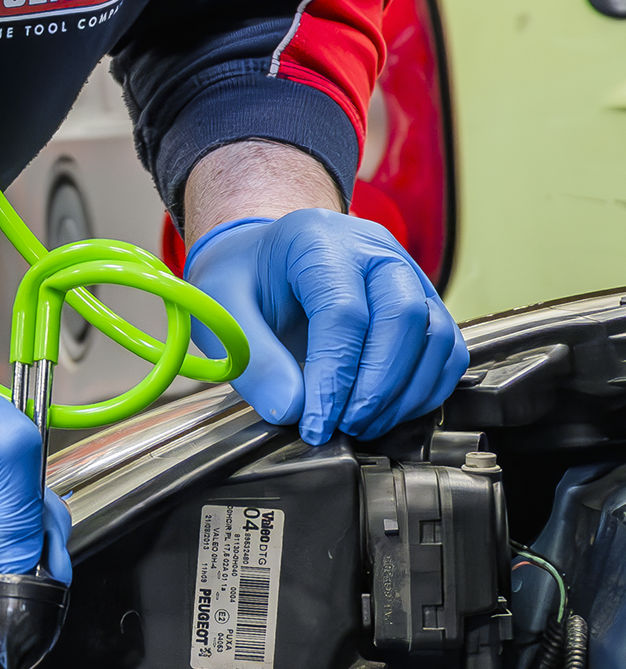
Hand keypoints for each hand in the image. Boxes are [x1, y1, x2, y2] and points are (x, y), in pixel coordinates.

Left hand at [184, 209, 468, 445]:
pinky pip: (446, 348)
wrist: (262, 262)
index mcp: (318, 241)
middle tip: (344, 427)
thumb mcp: (222, 312)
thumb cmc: (243, 282)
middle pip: (402, 316)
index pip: (344, 312)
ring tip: (362, 426)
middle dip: (376, 386)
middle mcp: (373, 250)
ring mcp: (405, 274)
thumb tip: (291, 410)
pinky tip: (388, 414)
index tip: (317, 424)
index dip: (334, 377)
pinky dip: (426, 389)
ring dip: (405, 393)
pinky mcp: (422, 304)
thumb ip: (255, 360)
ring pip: (435, 333)